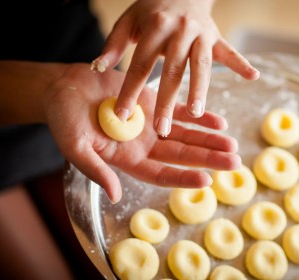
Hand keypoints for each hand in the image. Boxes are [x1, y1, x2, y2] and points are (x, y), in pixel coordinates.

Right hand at [44, 64, 240, 202]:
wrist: (65, 88)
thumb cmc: (64, 119)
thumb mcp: (75, 146)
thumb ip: (96, 170)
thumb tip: (115, 196)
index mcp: (128, 160)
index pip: (161, 174)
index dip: (183, 178)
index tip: (207, 180)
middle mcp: (145, 145)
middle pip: (182, 155)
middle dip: (208, 158)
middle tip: (235, 162)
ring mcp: (151, 124)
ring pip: (187, 134)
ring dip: (210, 139)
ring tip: (232, 143)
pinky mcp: (154, 103)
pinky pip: (180, 111)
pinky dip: (199, 116)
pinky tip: (219, 121)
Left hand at [93, 0, 259, 135]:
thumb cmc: (151, 10)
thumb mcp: (128, 21)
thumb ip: (114, 44)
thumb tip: (99, 68)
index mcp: (155, 27)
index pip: (141, 64)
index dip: (131, 90)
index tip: (122, 115)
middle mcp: (180, 31)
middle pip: (173, 70)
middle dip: (167, 101)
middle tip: (161, 129)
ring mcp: (201, 34)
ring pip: (201, 66)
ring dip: (201, 89)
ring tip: (197, 114)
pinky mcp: (217, 37)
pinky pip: (230, 52)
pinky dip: (242, 64)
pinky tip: (253, 77)